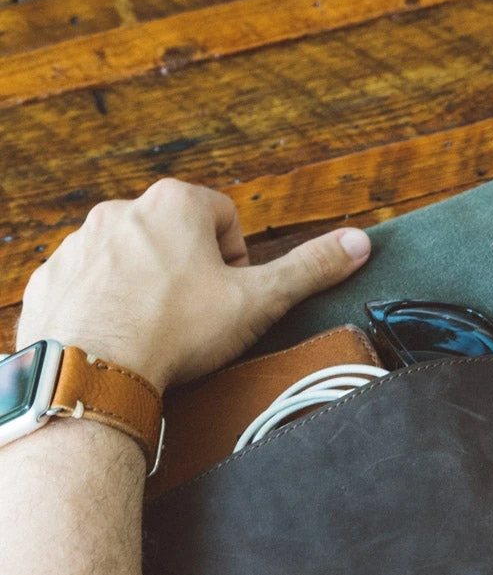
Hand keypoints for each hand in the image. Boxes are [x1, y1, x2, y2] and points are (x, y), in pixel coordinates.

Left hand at [16, 179, 371, 390]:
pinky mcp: (52, 277)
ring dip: (148, 287)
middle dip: (191, 273)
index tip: (229, 295)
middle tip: (198, 318)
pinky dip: (107, 306)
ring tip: (158, 332)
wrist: (94, 369)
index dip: (237, 261)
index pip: (225, 216)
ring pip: (131, 259)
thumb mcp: (257, 300)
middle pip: (176, 235)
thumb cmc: (176, 330)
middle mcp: (123, 211)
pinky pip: (89, 283)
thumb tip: (358, 241)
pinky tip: (120, 337)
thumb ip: (309, 268)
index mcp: (176, 204)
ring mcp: (81, 243)